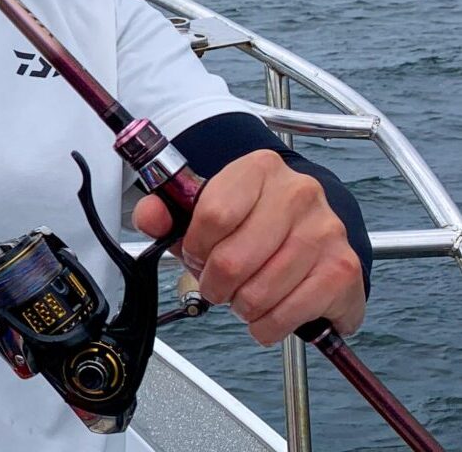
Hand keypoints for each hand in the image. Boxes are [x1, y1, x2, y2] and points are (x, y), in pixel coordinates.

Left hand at [133, 149, 365, 345]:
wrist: (309, 229)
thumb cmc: (253, 220)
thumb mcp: (203, 208)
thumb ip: (166, 212)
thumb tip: (150, 217)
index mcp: (259, 169)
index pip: (212, 215)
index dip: (195, 247)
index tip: (197, 255)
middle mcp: (298, 193)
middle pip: (233, 260)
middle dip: (215, 284)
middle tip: (218, 284)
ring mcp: (326, 231)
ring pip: (260, 293)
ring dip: (241, 306)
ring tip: (244, 295)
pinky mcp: (343, 269)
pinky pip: (289, 314)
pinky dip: (268, 325)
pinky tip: (267, 312)